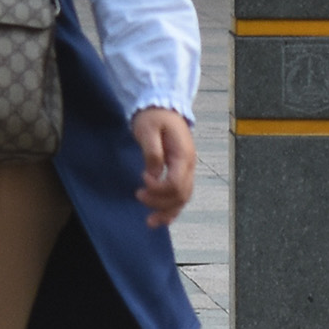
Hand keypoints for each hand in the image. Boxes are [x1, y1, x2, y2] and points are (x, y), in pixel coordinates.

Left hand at [132, 107, 195, 225]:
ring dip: (167, 212)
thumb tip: (153, 174)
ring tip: (150, 222)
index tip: (142, 178)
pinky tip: (161, 217)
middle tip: (138, 196)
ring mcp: (187, 169)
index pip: (176, 183)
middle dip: (160, 203)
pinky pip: (180, 194)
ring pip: (183, 199)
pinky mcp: (180, 171)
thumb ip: (152, 152)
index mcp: (183, 155)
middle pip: (181, 195)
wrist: (163, 107)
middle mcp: (189, 165)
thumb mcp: (148, 129)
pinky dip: (171, 208)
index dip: (158, 188)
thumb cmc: (154, 116)